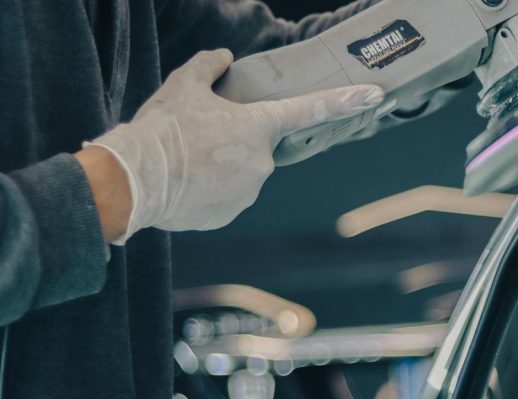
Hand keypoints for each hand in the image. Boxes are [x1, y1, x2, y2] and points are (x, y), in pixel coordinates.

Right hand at [87, 49, 382, 243]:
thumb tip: (223, 58)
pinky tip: (184, 183)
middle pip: (256, 146)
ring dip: (219, 167)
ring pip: (241, 172)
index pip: (311, 109)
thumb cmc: (161, 130)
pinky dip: (209, 189)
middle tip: (197, 139)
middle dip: (232, 141)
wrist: (133, 181)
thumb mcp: (183, 85)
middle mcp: (263, 162)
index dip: (346, 101)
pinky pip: (226, 196)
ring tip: (185, 163)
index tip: (376, 96)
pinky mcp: (230, 213)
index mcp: (258, 126)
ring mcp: (249, 191)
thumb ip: (209, 66)